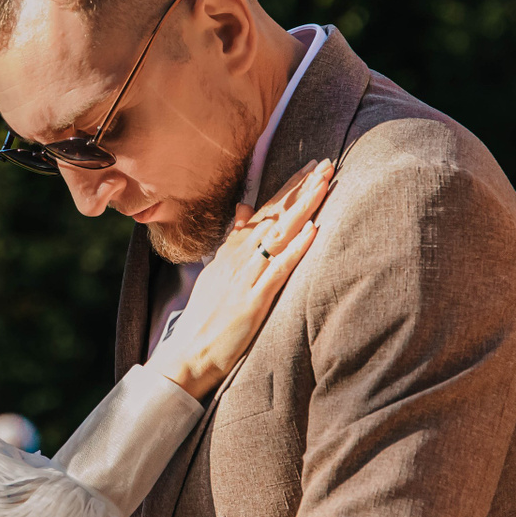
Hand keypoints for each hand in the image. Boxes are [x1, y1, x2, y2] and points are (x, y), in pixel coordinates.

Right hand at [148, 158, 333, 397]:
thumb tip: (245, 209)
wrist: (190, 353)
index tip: (309, 167)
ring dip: (303, 208)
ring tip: (324, 185)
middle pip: (276, 215)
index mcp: (233, 250)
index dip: (288, 188)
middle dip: (302, 188)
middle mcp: (240, 257)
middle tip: (325, 163)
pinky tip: (312, 232)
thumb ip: (234, 239)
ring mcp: (247, 276)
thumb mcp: (217, 269)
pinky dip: (295, 249)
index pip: (265, 211)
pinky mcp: (254, 299)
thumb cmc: (207, 315)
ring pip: (280, 234)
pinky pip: (278, 269)